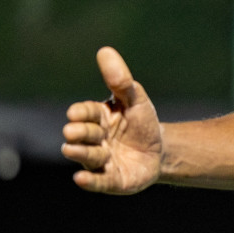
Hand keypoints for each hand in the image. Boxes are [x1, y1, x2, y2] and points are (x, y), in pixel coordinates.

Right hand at [61, 47, 163, 193]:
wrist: (160, 151)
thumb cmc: (143, 123)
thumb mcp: (136, 100)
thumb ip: (120, 80)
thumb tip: (105, 50)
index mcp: (98, 118)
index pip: (85, 113)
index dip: (81, 113)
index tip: (75, 112)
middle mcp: (94, 140)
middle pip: (82, 136)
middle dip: (78, 133)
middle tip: (73, 131)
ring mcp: (100, 161)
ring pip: (87, 157)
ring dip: (81, 153)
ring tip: (72, 149)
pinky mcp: (111, 180)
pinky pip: (98, 182)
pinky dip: (89, 181)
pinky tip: (79, 179)